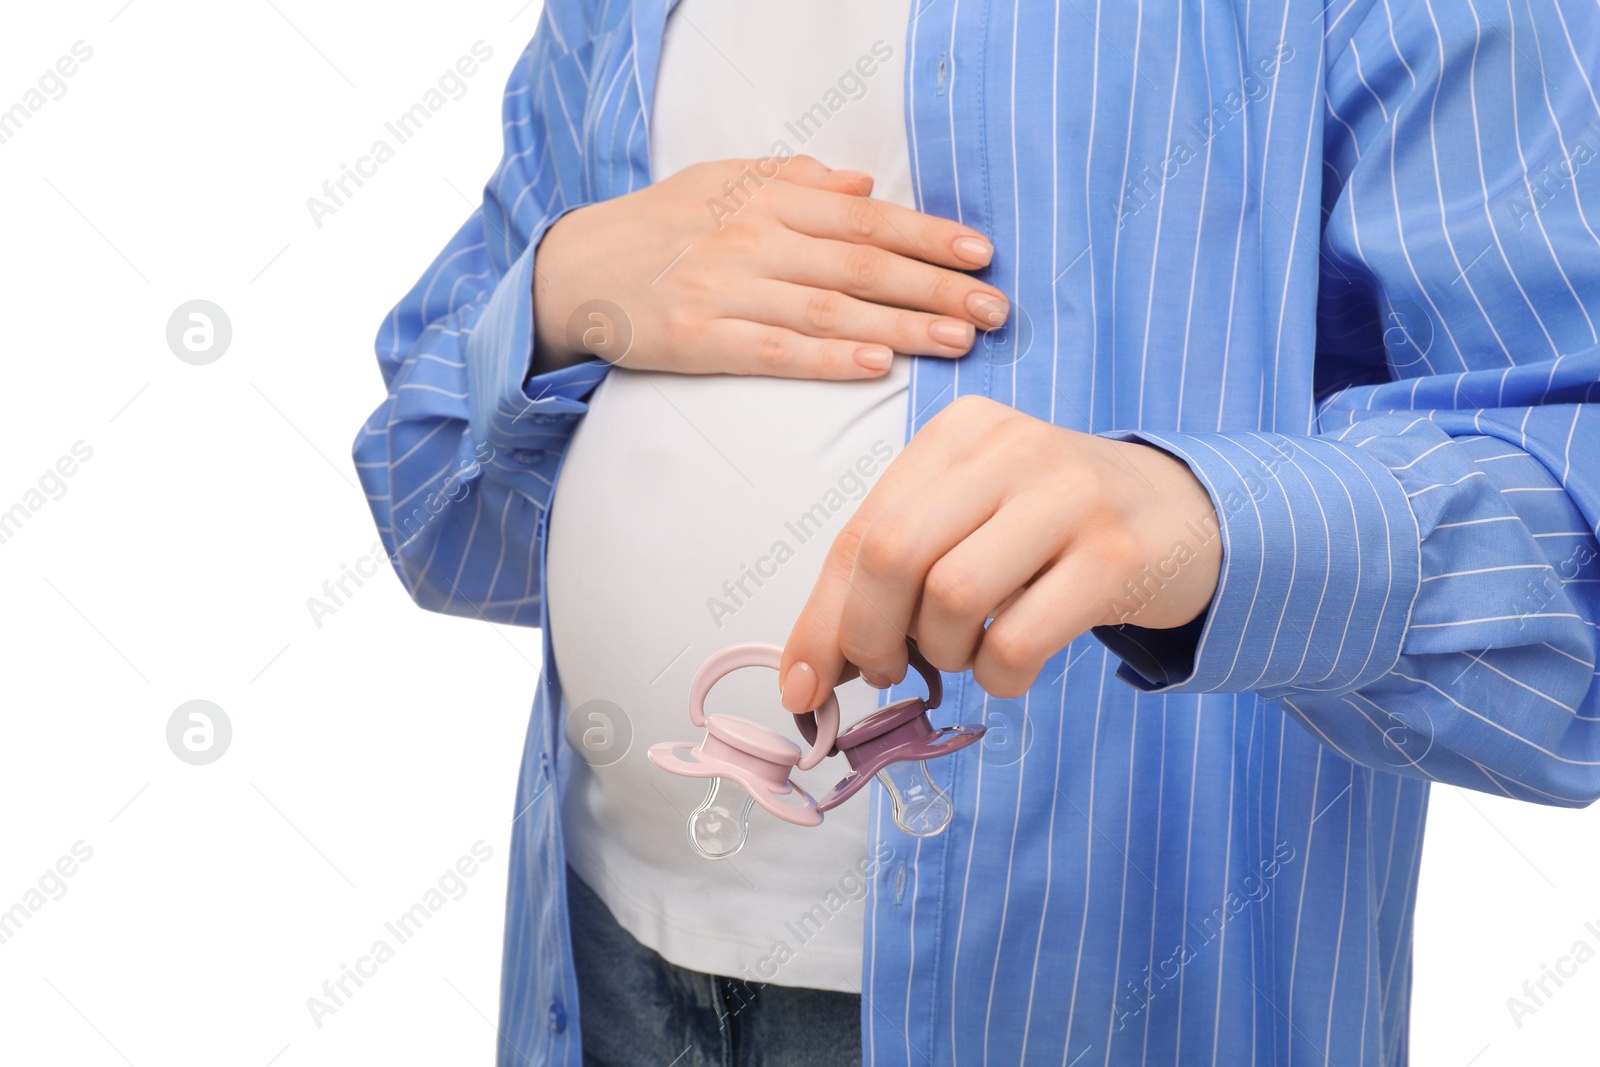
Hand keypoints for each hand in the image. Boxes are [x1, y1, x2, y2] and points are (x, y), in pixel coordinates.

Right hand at [531, 154, 1008, 378]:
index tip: (981, 254)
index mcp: (768, 201)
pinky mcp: (701, 341)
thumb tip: (866, 186)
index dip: (927, 236)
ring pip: (830, 310)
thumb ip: (797, 182)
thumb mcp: (725, 181)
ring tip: (958, 341)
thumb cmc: (662, 226)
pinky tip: (877, 367)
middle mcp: (753, 241)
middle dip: (934, 286)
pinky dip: (829, 360)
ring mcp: (727, 292)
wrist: (575, 269)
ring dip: (901, 327)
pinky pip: (775, 351)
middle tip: (995, 309)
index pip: (865, 218)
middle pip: (861, 263)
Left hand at [777, 395, 1221, 706]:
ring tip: (966, 651)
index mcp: (957, 433)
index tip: (802, 686)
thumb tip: (806, 674)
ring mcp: (1069, 498)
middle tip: (890, 673)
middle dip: (869, 638)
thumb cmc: (1050, 526)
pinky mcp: (1115, 556)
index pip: (860, 530)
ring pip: (952, 598)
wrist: (1184, 512)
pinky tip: (1011, 667)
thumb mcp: (966, 521)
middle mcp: (1010, 449)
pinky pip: (1018, 641)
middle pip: (893, 556)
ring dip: (944, 653)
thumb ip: (887, 576)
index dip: (821, 619)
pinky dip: (998, 677)